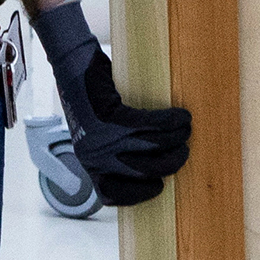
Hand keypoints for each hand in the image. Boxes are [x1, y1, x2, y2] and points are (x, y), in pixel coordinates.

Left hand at [29, 0, 188, 207]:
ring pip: (153, 145)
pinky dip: (171, 120)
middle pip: (145, 171)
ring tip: (185, 128)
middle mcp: (92, 154)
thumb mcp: (98, 135)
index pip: (110, 196)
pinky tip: (182, 115)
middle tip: (183, 149)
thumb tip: (156, 168)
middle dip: (172, 161)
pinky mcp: (110, 115)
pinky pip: (151, 124)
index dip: (139, 194)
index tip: (159, 184)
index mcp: (87, 163)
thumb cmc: (91, 98)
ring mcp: (100, 136)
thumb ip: (118, 154)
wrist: (73, 63)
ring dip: (177, 137)